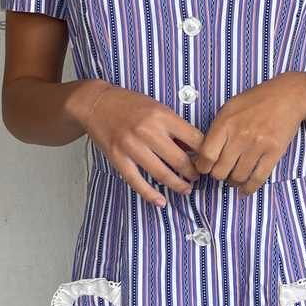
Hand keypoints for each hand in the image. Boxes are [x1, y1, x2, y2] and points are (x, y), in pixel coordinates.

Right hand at [71, 81, 204, 207]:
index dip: (205, 154)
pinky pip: (137, 181)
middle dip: (193, 173)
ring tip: (186, 189)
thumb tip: (194, 149)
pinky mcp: (118, 158)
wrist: (96, 103)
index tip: (208, 161)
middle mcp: (148, 131)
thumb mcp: (157, 107)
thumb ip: (175, 127)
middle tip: (198, 177)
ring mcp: (131, 146)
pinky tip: (161, 201)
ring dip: (178, 185)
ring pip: (162, 174)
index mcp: (162, 116)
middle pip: (180, 161)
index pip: (194, 139)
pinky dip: (150, 194)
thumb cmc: (130, 104)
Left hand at [190, 73, 305, 195]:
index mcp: (225, 123)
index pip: (206, 155)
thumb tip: (203, 152)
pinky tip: (245, 190)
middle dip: (218, 175)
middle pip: (220, 170)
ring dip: (233, 182)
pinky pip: (258, 178)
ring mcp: (258, 145)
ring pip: (238, 177)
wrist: (288, 96)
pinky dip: (249, 188)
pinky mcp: (274, 152)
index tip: (204, 168)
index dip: (202, 167)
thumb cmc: (256, 101)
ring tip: (233, 179)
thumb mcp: (229, 108)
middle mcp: (240, 136)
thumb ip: (217, 129)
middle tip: (221, 173)